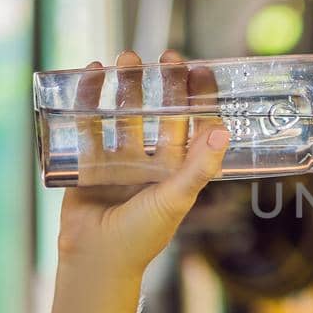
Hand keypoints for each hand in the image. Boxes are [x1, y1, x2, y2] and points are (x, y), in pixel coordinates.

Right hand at [55, 49, 229, 276]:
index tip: (200, 68)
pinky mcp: (90, 162)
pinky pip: (91, 124)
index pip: (194, 125)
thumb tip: (223, 129)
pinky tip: (91, 74)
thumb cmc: (141, 236)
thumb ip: (198, 166)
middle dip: (163, 84)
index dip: (199, 97)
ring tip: (127, 58)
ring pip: (126, 113)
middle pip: (160, 112)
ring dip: (127, 85)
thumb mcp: (175, 199)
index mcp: (179, 169)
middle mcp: (153, 161)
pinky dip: (90, 99)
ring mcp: (121, 160)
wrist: (96, 258)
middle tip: (166, 54)